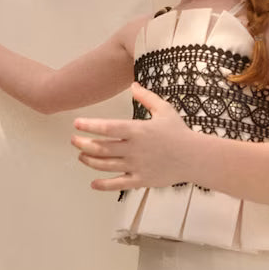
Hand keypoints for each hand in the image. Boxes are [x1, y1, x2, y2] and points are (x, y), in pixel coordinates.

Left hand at [71, 81, 194, 191]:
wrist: (195, 158)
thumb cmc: (180, 133)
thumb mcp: (165, 110)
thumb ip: (146, 97)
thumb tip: (133, 84)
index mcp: (138, 130)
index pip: (108, 128)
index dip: (90, 126)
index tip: (76, 124)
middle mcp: (134, 149)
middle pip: (101, 147)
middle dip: (83, 143)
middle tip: (73, 140)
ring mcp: (136, 166)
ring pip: (106, 165)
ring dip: (89, 161)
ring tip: (81, 156)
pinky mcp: (141, 180)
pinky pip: (118, 184)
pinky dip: (104, 185)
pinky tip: (93, 183)